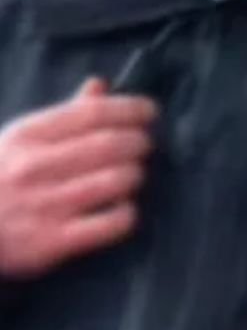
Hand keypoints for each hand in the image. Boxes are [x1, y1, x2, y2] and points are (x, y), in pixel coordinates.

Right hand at [0, 77, 156, 279]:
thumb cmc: (0, 181)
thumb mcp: (20, 141)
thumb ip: (63, 116)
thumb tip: (100, 88)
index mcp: (28, 136)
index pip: (90, 114)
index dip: (128, 110)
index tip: (149, 111)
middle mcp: (38, 167)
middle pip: (108, 146)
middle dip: (137, 142)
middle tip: (146, 145)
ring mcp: (48, 205)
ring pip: (114, 182)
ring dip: (135, 175)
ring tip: (136, 175)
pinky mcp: (56, 242)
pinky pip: (110, 224)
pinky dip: (127, 214)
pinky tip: (126, 210)